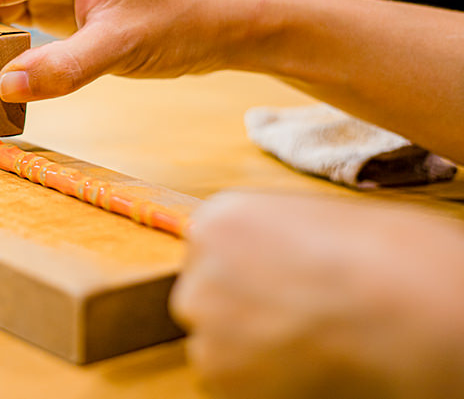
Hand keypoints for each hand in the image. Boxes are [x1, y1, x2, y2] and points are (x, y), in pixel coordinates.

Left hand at [170, 192, 463, 398]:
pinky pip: (229, 383)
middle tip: (293, 320)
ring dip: (249, 352)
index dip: (246, 277)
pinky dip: (260, 383)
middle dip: (238, 314)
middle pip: (203, 300)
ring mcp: (205, 319)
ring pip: (215, 346)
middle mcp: (199, 265)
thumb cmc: (379, 256)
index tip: (277, 289)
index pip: (208, 255)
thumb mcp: (311, 219)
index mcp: (220, 218)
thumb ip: (269, 240)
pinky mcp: (218, 371)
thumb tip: (264, 263)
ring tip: (308, 342)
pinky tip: (305, 366)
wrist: (403, 303)